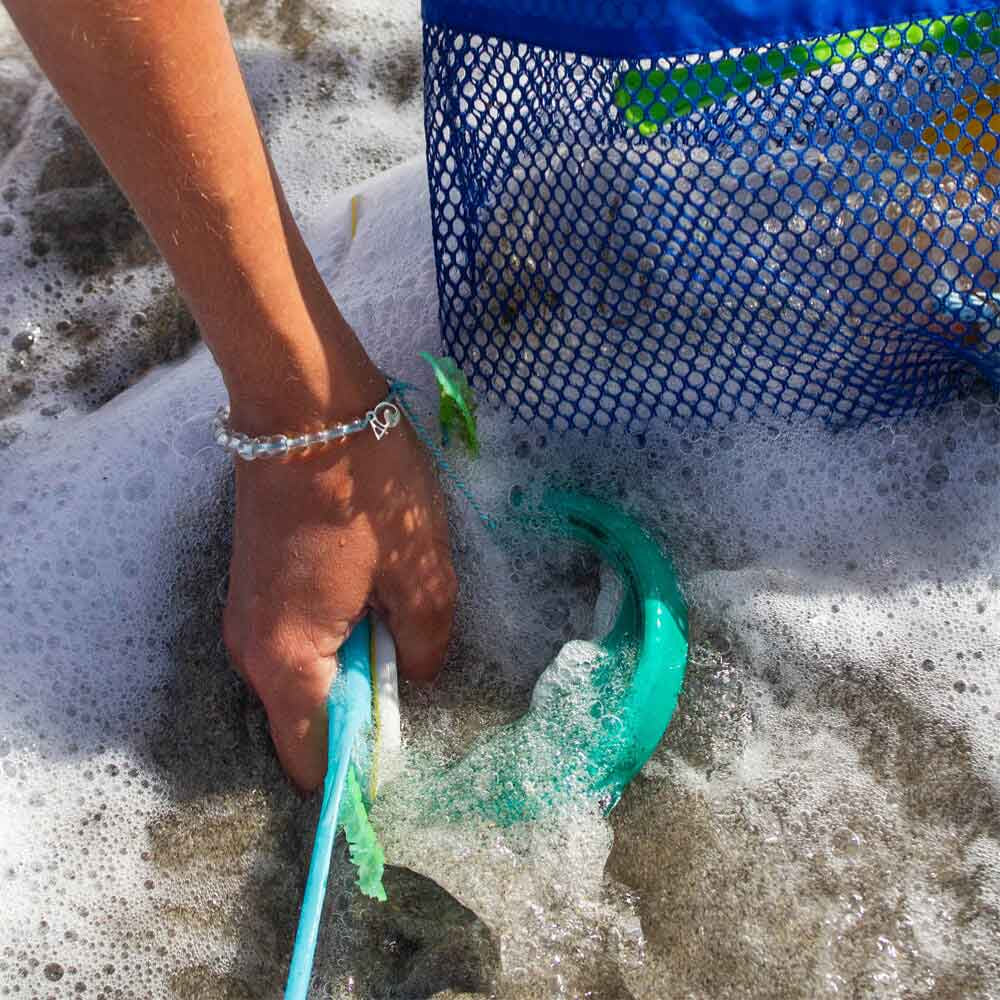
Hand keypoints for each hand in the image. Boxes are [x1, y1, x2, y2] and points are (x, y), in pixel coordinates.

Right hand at [222, 394, 456, 790]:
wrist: (304, 406)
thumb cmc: (368, 491)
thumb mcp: (421, 573)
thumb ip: (425, 647)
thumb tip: (414, 675)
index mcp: (289, 660)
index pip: (314, 759)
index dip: (360, 769)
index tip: (404, 750)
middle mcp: (251, 652)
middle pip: (307, 720)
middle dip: (363, 709)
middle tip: (412, 661)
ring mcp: (245, 616)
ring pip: (303, 679)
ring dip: (352, 667)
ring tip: (394, 616)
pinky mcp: (253, 587)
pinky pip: (295, 642)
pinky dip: (333, 640)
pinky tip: (368, 594)